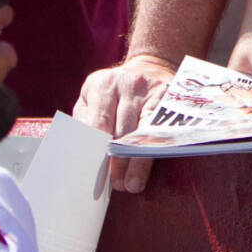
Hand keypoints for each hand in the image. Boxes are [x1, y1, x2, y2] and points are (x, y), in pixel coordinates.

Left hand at [81, 53, 175, 194]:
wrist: (151, 66)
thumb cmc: (114, 91)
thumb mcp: (93, 97)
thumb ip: (84, 121)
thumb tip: (81, 153)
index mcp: (102, 84)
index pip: (99, 122)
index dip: (99, 150)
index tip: (99, 173)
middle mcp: (127, 84)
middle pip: (123, 130)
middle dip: (119, 160)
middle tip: (118, 185)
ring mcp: (151, 89)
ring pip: (144, 131)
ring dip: (138, 160)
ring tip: (133, 183)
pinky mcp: (170, 97)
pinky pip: (163, 127)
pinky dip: (157, 148)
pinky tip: (153, 162)